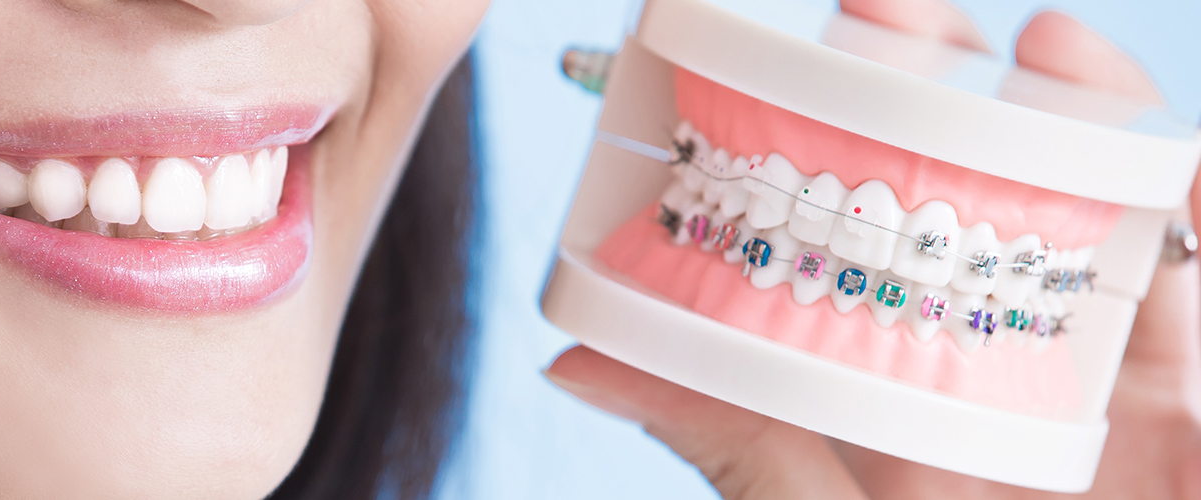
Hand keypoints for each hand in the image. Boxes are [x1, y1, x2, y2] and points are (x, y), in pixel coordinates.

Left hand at [544, 1, 1198, 497]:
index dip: (822, 158)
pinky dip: (1193, 208)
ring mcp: (1133, 398)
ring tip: (1036, 50)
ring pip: (1118, 236)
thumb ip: (747, 454)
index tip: (759, 66)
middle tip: (881, 11)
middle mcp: (1027, 394)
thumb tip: (580, 353)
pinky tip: (1157, 146)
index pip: (868, 264)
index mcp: (919, 418)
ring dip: (1085, 130)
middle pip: (992, 218)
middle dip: (947, 107)